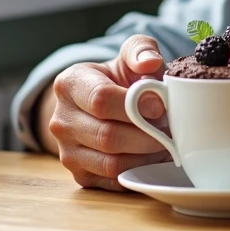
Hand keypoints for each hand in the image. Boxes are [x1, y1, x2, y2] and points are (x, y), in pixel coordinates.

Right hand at [44, 35, 172, 190]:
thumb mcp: (129, 55)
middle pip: (107, 136)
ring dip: (145, 155)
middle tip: (168, 128)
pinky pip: (113, 180)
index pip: (100, 99)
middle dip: (146, 134)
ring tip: (163, 141)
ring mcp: (66, 151)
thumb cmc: (119, 78)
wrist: (102, 103)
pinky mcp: (79, 175)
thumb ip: (141, 50)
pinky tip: (152, 156)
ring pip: (111, 163)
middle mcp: (61, 120)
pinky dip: (139, 171)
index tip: (161, 106)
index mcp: (69, 84)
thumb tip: (151, 63)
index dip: (135, 105)